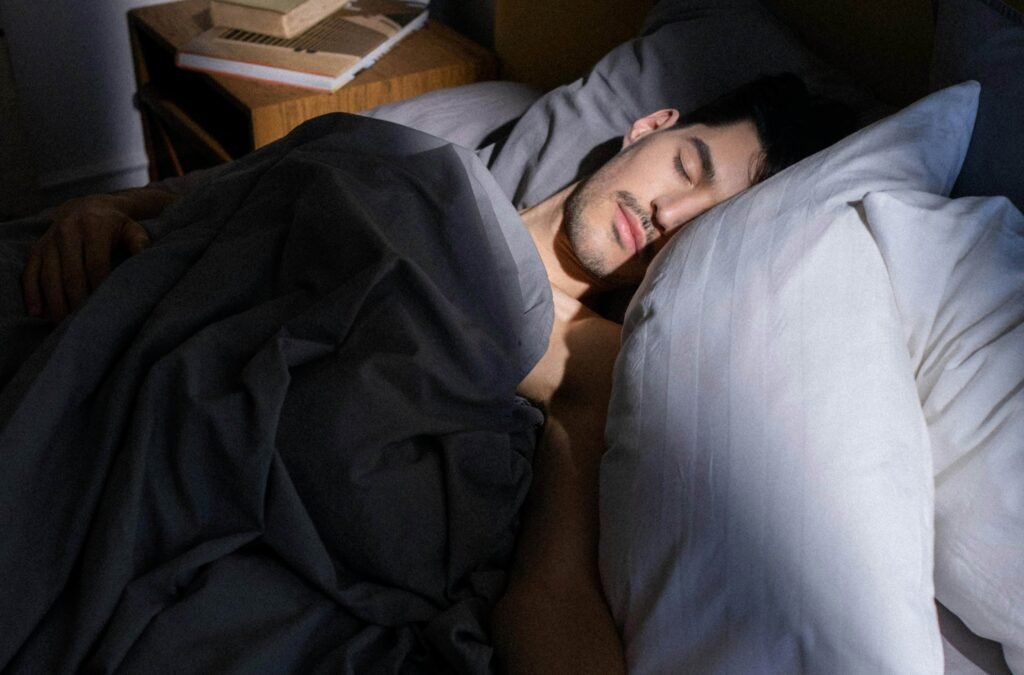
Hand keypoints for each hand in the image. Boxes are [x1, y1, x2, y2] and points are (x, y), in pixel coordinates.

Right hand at [22, 194, 150, 320]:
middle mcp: (67, 231)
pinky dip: (32, 293)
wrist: (86, 207)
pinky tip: (37, 313)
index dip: (100, 287)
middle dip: (77, 300)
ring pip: (49, 276)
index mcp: (94, 226)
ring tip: (63, 324)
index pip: (96, 263)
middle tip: (85, 323)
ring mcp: (49, 240)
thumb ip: (140, 242)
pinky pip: (30, 272)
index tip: (105, 308)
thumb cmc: (116, 225)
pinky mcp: (37, 248)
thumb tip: (146, 258)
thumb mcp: (132, 229)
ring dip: (55, 302)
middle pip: (71, 273)